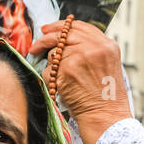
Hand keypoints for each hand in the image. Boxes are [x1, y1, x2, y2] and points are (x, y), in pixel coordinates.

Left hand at [28, 20, 128, 143]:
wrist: (106, 117)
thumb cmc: (106, 98)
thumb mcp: (106, 66)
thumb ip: (91, 50)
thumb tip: (63, 41)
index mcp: (107, 45)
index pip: (80, 27)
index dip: (61, 26)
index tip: (48, 29)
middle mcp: (95, 47)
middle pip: (63, 35)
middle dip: (46, 39)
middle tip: (36, 46)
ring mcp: (80, 57)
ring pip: (54, 54)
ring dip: (52, 66)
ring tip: (65, 81)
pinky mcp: (67, 70)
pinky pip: (48, 70)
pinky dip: (51, 80)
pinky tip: (63, 89)